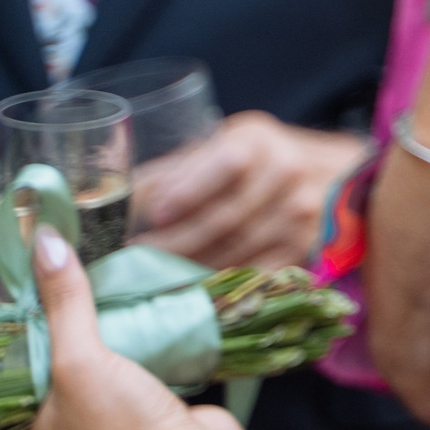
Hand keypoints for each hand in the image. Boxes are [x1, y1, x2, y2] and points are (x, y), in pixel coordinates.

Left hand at [0, 223, 244, 429]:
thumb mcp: (82, 363)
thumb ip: (63, 304)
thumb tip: (44, 245)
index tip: (6, 274)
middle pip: (31, 367)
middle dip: (38, 321)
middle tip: (42, 272)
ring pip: (73, 369)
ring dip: (78, 330)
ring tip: (77, 284)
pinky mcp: (128, 421)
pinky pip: (109, 374)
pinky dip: (112, 345)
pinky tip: (117, 314)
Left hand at [132, 112, 367, 270]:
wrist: (325, 174)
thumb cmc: (253, 158)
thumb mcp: (217, 147)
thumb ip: (170, 172)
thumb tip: (103, 200)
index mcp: (258, 140)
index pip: (227, 164)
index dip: (191, 190)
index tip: (156, 215)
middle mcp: (287, 173)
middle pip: (225, 217)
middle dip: (172, 243)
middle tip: (131, 258)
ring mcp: (300, 214)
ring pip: (234, 250)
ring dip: (186, 267)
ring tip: (148, 276)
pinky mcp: (303, 248)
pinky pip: (252, 272)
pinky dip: (217, 282)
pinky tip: (188, 289)